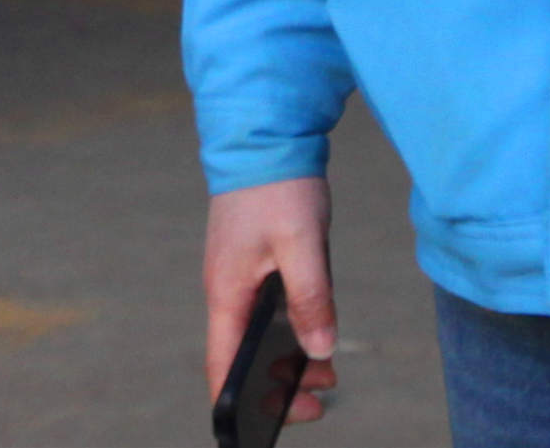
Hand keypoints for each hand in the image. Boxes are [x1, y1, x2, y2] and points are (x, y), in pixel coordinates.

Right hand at [203, 176, 341, 426]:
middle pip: (242, 356)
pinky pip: (269, 309)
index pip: (222, 364)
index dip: (242, 401)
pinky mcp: (255, 260)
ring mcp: (239, 274)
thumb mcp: (300, 243)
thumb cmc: (277, 185)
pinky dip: (292, 328)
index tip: (277, 423)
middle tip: (319, 403)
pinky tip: (318, 332)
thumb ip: (310, 296)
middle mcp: (227, 289)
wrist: (265, 131)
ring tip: (327, 376)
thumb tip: (319, 348)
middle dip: (277, 387)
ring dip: (289, 358)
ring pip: (258, 333)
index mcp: (226, 292)